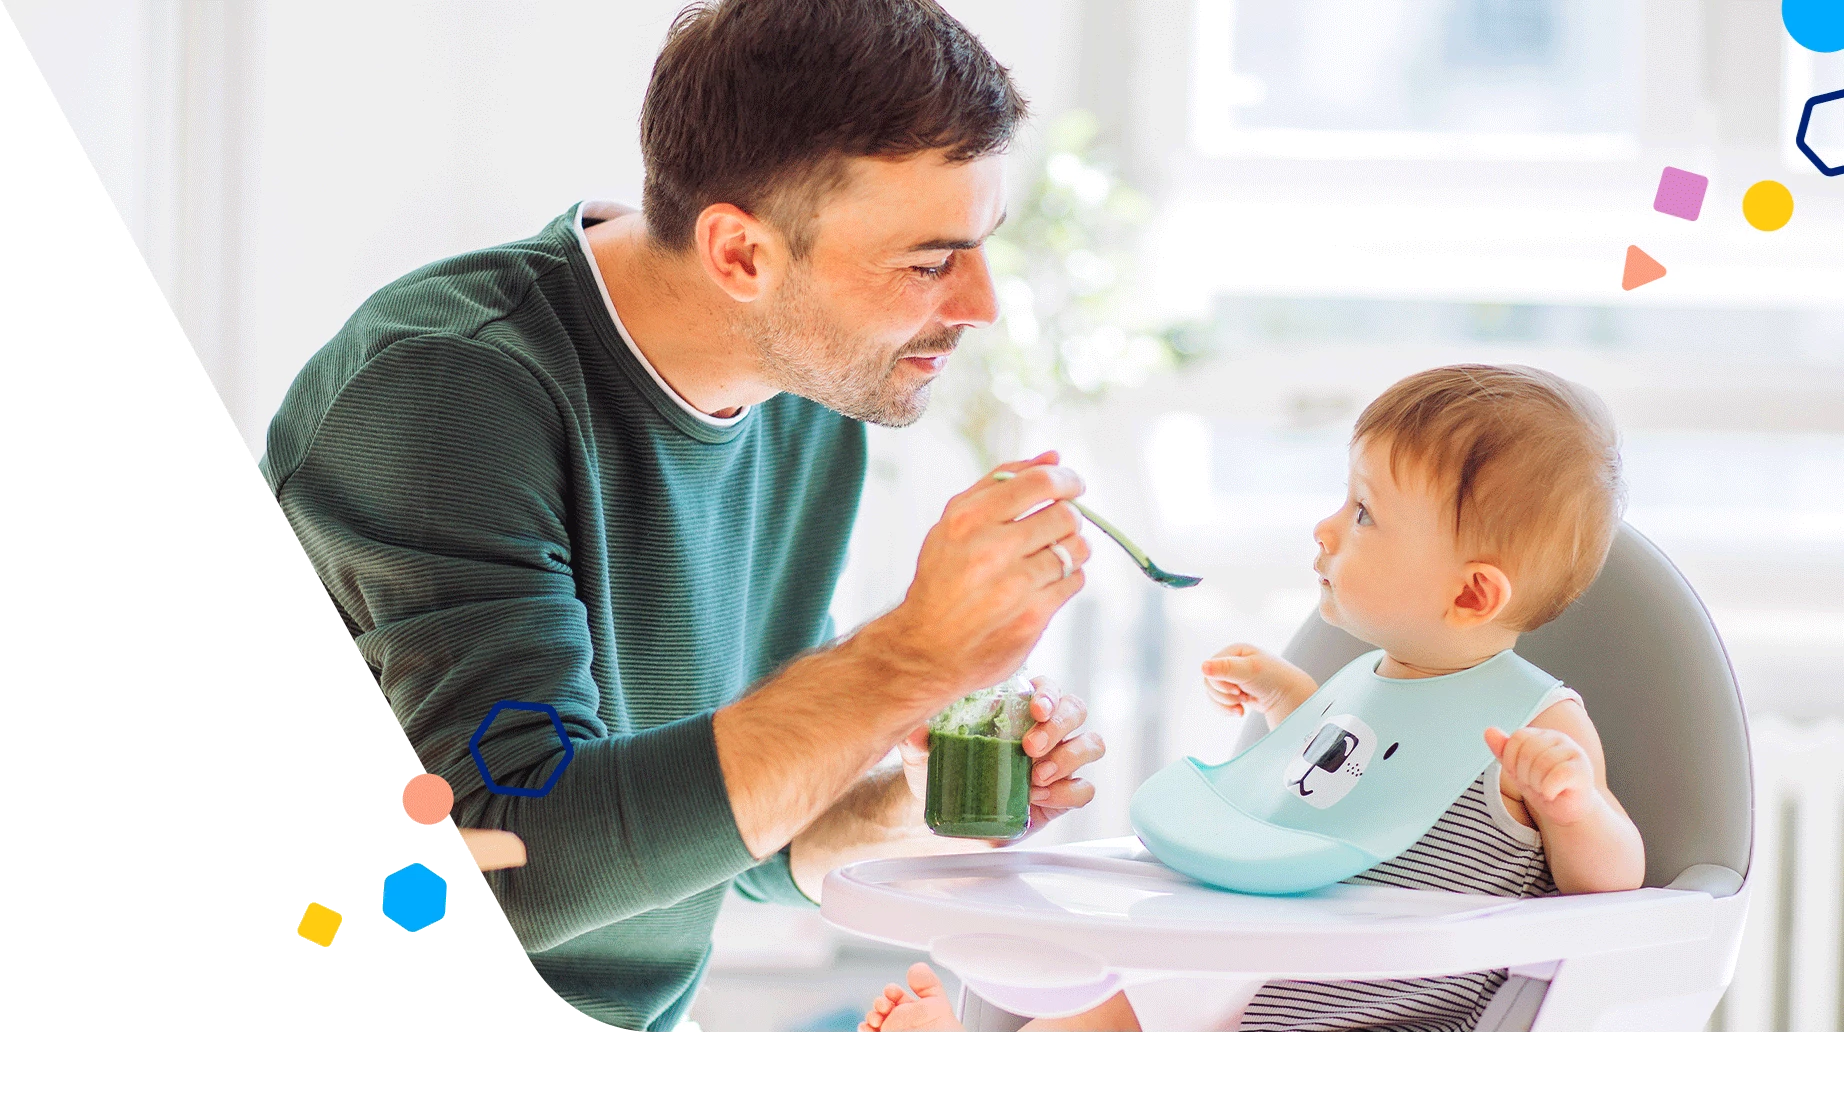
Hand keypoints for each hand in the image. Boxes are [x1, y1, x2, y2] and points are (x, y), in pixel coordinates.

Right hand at [870, 452, 1090, 706]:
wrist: (925, 648)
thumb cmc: (943, 579)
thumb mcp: (955, 522)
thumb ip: (1001, 482)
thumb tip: (1053, 457)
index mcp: (968, 519)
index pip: (1040, 483)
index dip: (1067, 480)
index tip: (1073, 486)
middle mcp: (990, 550)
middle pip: (1065, 516)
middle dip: (1068, 519)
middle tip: (1055, 529)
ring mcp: (1014, 587)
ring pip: (1076, 549)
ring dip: (1070, 550)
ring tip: (1049, 559)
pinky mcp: (1031, 618)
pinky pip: (1074, 582)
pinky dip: (1066, 579)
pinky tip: (1044, 584)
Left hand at [899, 675, 1103, 834]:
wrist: (943, 817)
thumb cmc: (939, 772)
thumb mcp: (923, 753)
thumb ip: (918, 737)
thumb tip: (915, 728)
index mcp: (1017, 707)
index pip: (1048, 687)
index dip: (1049, 693)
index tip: (1036, 709)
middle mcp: (1044, 729)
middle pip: (1076, 710)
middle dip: (1059, 726)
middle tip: (1031, 748)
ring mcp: (1057, 761)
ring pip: (1091, 744)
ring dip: (1069, 758)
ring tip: (1036, 778)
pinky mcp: (1061, 796)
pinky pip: (1084, 788)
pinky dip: (1067, 793)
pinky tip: (1038, 798)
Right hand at [1200, 644, 1316, 728]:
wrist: (1288, 698)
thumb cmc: (1274, 679)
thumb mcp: (1250, 670)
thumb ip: (1226, 668)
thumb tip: (1203, 666)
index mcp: (1233, 651)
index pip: (1210, 669)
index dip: (1220, 683)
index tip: (1238, 690)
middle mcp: (1230, 662)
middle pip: (1209, 683)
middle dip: (1225, 695)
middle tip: (1243, 696)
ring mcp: (1231, 678)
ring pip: (1212, 694)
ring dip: (1226, 703)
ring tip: (1244, 703)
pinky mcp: (1232, 692)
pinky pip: (1218, 702)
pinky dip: (1227, 709)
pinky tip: (1240, 711)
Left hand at [1485, 725, 1598, 825]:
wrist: (1568, 811)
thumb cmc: (1543, 788)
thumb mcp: (1517, 770)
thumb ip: (1503, 751)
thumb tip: (1489, 731)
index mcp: (1542, 735)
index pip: (1517, 738)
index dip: (1512, 760)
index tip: (1521, 774)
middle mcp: (1560, 739)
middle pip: (1528, 751)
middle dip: (1525, 775)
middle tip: (1535, 785)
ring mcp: (1573, 752)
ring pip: (1541, 764)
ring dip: (1537, 784)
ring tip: (1545, 789)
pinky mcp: (1582, 770)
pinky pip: (1556, 776)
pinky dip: (1548, 790)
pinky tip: (1552, 794)